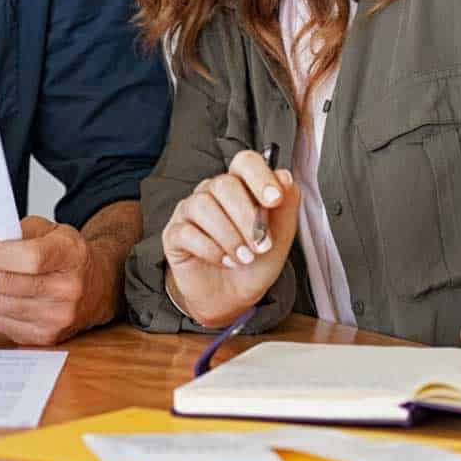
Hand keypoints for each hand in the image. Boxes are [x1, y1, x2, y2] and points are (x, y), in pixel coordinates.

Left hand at [0, 216, 114, 345]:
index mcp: (71, 254)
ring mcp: (58, 317)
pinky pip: (1, 323)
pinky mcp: (45, 337)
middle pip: (8, 284)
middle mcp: (69, 289)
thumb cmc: (67, 256)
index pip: (28, 258)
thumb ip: (18, 233)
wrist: (95, 287)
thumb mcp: (51, 230)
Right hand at [161, 150, 300, 328]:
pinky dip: (210, 249)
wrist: (231, 298)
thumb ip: (286, 206)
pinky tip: (224, 261)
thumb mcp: (280, 239)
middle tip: (261, 246)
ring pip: (203, 206)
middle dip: (247, 218)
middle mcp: (212, 192)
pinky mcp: (174, 234)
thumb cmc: (254, 264)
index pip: (245, 162)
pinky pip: (187, 232)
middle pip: (224, 184)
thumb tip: (284, 177)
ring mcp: (190, 211)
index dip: (260, 176)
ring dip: (229, 236)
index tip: (274, 200)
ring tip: (243, 258)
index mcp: (241, 186)